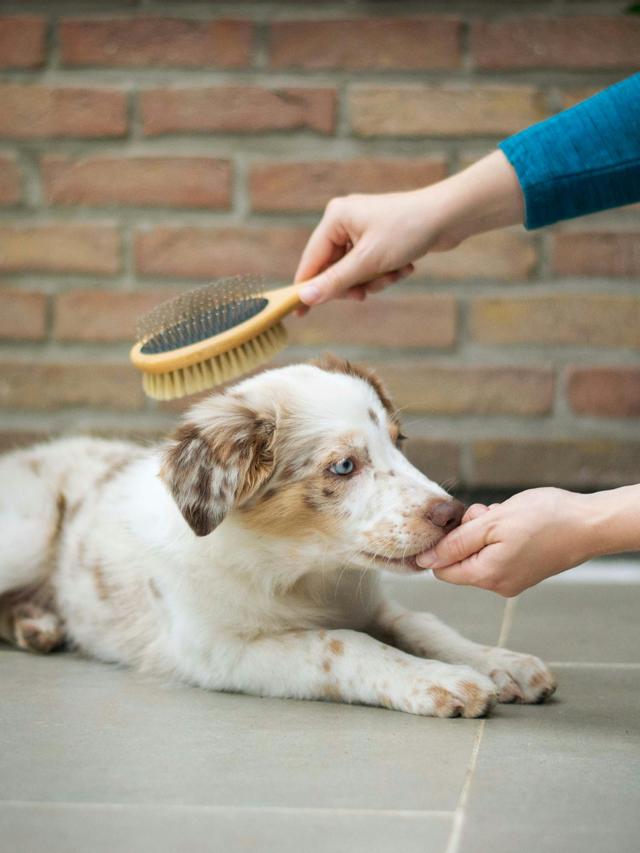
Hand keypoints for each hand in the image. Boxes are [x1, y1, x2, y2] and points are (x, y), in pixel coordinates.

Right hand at [294, 187, 455, 311]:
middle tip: (366, 294)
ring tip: (395, 273)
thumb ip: (335, 282)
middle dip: (355, 284)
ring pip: (355, 272)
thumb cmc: (408, 231)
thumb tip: (305, 298)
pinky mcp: (379, 238)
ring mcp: (362, 229)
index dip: (306, 288)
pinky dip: (386, 273)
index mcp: (335, 218)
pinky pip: (371, 267)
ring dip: (375, 280)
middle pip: (334, 269)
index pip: (311, 260)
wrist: (450, 217)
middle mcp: (345, 220)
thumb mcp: (368, 262)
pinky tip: (405, 266)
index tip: (299, 314)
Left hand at [416, 488, 596, 596]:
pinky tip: (515, 521)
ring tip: (505, 516)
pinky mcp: (524, 570)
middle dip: (467, 533)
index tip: (463, 522)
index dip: (443, 543)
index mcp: (486, 576)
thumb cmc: (543, 519)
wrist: (589, 524)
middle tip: (488, 514)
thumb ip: (455, 543)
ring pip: (479, 552)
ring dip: (484, 530)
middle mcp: (498, 585)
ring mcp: (512, 579)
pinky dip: (499, 534)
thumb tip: (424, 560)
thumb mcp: (491, 523)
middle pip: (460, 559)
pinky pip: (497, 552)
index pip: (441, 569)